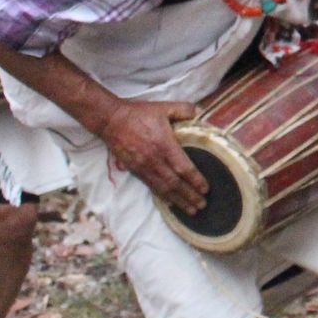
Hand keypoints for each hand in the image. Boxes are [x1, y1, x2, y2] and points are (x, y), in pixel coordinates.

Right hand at [100, 99, 206, 213]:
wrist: (111, 120)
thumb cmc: (138, 113)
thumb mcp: (163, 107)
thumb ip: (183, 109)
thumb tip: (200, 112)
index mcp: (164, 145)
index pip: (183, 168)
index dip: (195, 180)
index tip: (206, 189)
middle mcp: (155, 160)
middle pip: (175, 183)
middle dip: (189, 196)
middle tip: (202, 205)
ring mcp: (144, 167)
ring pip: (163, 188)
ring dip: (178, 201)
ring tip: (191, 210)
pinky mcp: (135, 170)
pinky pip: (151, 187)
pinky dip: (162, 197)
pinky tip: (171, 203)